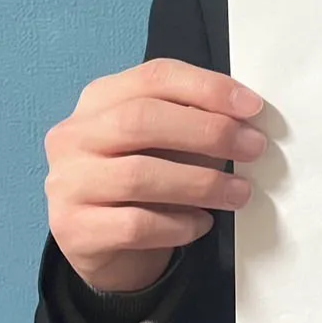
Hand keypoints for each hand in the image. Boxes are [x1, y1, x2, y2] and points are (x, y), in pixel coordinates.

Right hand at [44, 58, 266, 291]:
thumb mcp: (165, 144)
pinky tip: (202, 223)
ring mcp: (68, 182)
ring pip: (139, 175)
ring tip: (239, 193)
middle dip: (208, 132)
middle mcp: (75, 136)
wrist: (103, 245)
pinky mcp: (74, 229)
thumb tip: (247, 126)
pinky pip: (136, 225)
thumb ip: (195, 125)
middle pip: (142, 120)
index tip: (252, 107)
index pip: (154, 77)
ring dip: (202, 183)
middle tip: (253, 148)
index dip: (207, 88)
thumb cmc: (143, 184)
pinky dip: (179, 225)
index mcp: (100, 100)